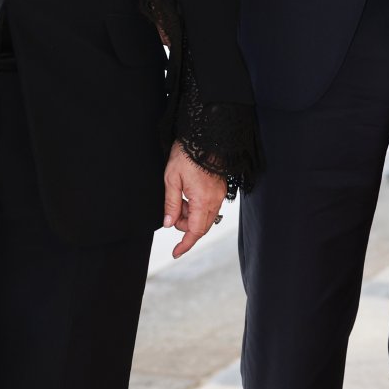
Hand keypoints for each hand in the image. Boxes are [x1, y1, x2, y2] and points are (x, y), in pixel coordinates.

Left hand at [162, 142, 226, 257]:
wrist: (204, 136)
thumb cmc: (187, 155)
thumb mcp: (171, 179)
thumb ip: (171, 204)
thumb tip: (168, 223)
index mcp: (202, 200)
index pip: (195, 231)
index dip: (185, 244)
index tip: (176, 252)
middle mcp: (215, 200)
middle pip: (201, 227)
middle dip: (185, 226)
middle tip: (172, 214)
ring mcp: (219, 195)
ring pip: (205, 218)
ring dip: (191, 216)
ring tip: (179, 199)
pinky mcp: (220, 189)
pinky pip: (210, 207)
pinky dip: (198, 208)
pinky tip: (188, 195)